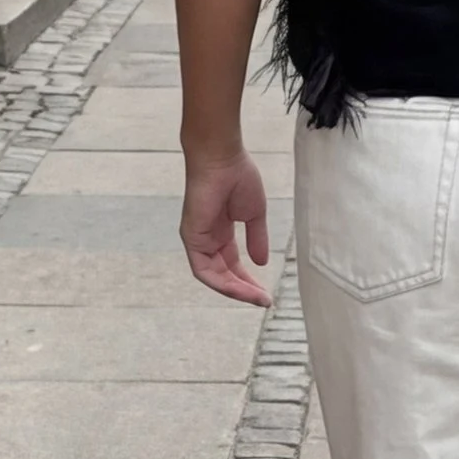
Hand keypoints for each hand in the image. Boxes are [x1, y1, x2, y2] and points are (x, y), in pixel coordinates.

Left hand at [182, 149, 270, 305]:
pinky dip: (223, 283)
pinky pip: (204, 271)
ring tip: (257, 298)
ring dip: (236, 291)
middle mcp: (206, 240)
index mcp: (219, 233)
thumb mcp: (253, 214)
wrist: (222, 158)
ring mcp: (197, 240)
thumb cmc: (237, 177)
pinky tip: (241, 288)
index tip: (266, 292)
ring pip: (214, 278)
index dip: (248, 280)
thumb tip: (261, 262)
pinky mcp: (192, 239)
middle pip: (224, 275)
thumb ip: (257, 238)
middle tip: (264, 300)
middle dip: (244, 290)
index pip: (232, 265)